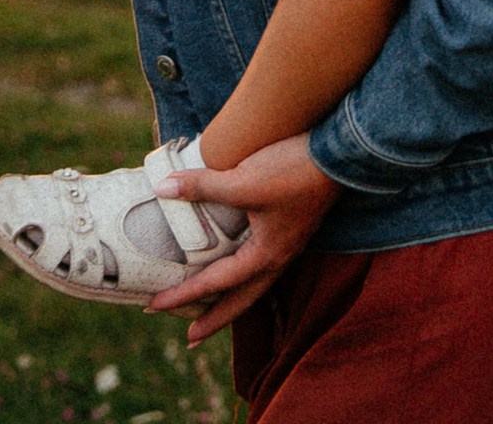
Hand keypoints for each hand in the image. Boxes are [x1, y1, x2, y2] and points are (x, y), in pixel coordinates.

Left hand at [146, 133, 342, 344]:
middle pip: (242, 301)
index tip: (154, 305)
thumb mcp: (244, 179)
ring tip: (209, 310)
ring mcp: (286, 246)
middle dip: (214, 320)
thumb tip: (162, 188)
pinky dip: (242, 275)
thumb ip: (202, 186)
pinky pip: (260, 265)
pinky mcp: (288, 230)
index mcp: (266, 255)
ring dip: (229, 300)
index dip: (184, 295)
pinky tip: (234, 266)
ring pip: (253, 285)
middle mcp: (277, 259)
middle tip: (189, 337)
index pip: (216, 283)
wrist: (337, 155)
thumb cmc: (293, 170)